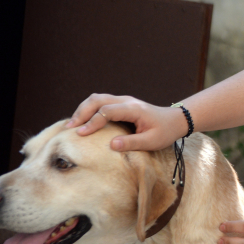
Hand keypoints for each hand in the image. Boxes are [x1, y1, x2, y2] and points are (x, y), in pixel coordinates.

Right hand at [65, 93, 189, 150]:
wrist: (174, 120)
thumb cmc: (164, 132)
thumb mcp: (152, 142)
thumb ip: (132, 143)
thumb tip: (111, 145)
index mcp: (134, 109)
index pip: (107, 111)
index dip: (93, 122)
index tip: (81, 134)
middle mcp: (126, 101)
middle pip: (97, 99)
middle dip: (82, 113)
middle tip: (70, 128)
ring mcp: (123, 100)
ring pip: (97, 98)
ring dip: (83, 109)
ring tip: (72, 125)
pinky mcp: (121, 104)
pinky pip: (100, 102)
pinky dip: (88, 109)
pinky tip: (82, 121)